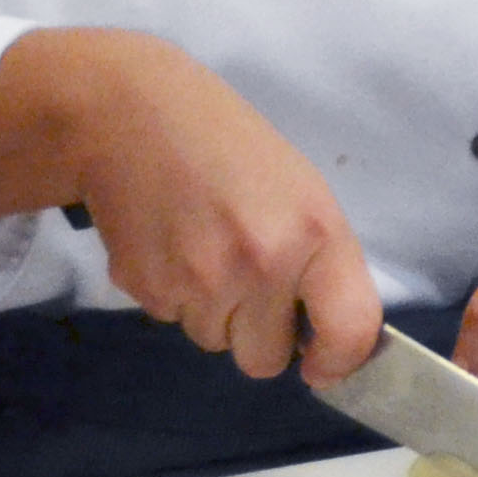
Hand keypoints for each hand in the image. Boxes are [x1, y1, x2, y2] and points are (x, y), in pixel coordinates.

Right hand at [0, 29, 379, 383]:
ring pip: (215, 341)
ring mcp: (199, 283)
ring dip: (212, 309)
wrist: (129, 113)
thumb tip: (321, 337)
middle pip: (265, 360)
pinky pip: (172, 319)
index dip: (338, 361)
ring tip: (201, 244)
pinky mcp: (146, 290)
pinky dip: (173, 292)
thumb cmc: (227, 145)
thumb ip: (319, 261)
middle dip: (258, 332)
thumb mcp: (300, 190)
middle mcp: (261, 266)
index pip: (348, 332)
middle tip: (245, 275)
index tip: (322, 363)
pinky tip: (168, 241)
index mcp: (313, 233)